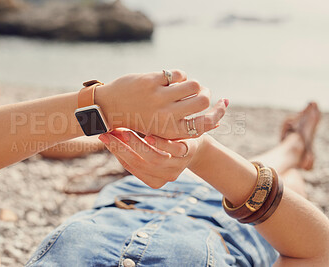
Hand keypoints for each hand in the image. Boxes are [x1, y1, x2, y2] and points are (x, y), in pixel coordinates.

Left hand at [95, 70, 226, 138]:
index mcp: (171, 131)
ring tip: (184, 85)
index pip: (207, 123)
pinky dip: (178, 75)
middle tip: (201, 91)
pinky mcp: (151, 81)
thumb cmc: (142, 120)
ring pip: (194, 84)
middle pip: (204, 99)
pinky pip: (178, 73)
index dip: (220, 112)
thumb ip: (187, 127)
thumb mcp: (165, 129)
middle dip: (206, 93)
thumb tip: (218, 121)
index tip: (224, 102)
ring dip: (192, 83)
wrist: (110, 108)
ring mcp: (158, 98)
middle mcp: (167, 116)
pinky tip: (170, 79)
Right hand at [98, 128, 203, 188]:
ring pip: (154, 160)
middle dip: (122, 148)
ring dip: (138, 146)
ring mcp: (177, 167)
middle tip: (111, 133)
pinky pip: (172, 151)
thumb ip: (131, 146)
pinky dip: (160, 144)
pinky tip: (150, 135)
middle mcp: (164, 177)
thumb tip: (105, 134)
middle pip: (139, 164)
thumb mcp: (148, 148)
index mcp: (153, 179)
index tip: (104, 136)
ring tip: (126, 132)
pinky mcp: (187, 154)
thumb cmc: (166, 143)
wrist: (196, 143)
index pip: (130, 166)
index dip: (115, 151)